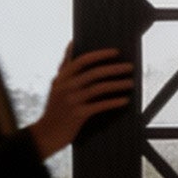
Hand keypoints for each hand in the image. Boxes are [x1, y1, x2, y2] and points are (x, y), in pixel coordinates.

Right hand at [29, 43, 133, 158]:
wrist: (46, 134)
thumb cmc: (55, 108)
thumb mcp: (57, 85)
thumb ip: (65, 66)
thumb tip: (72, 43)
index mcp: (62, 77)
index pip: (83, 60)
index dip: (100, 55)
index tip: (116, 52)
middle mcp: (66, 87)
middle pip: (94, 73)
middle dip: (114, 69)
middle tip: (130, 67)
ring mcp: (72, 101)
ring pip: (99, 88)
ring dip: (117, 84)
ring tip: (131, 83)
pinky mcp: (78, 115)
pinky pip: (100, 106)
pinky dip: (113, 102)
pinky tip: (124, 100)